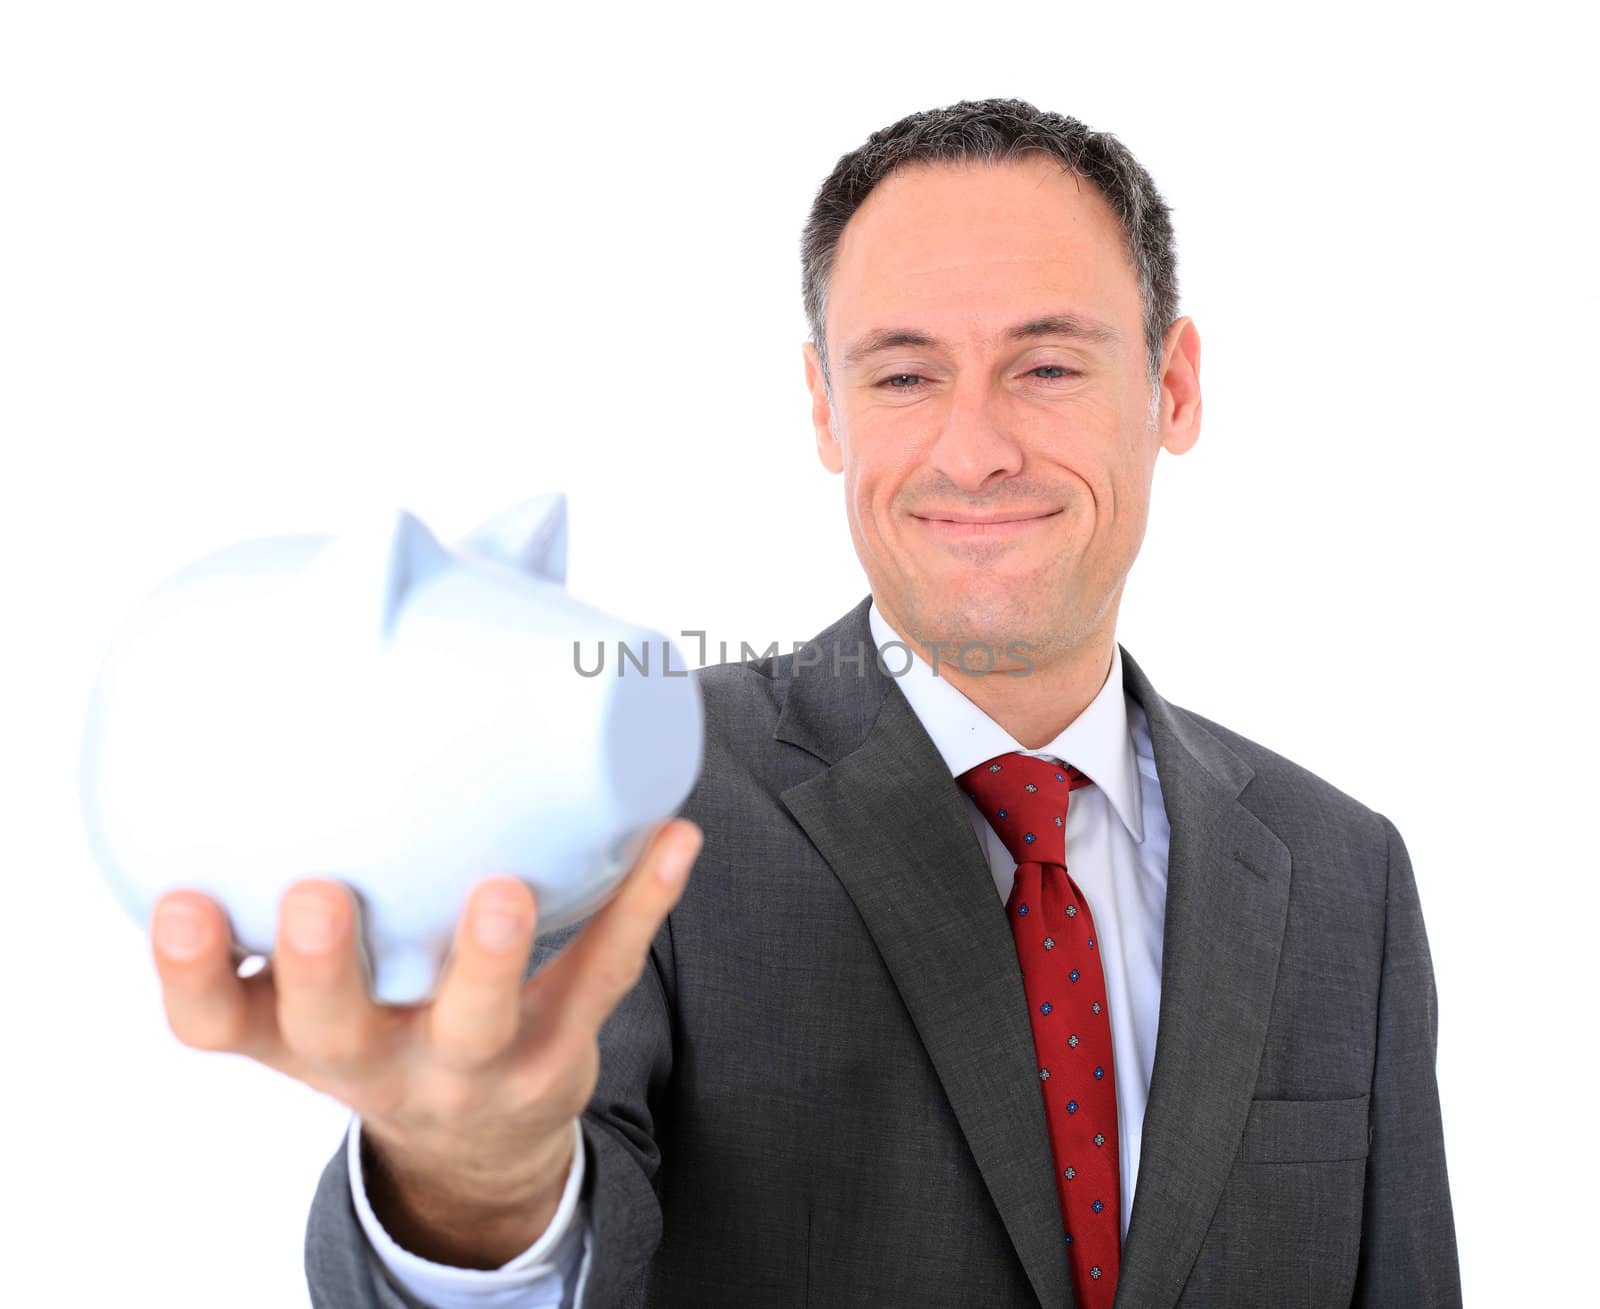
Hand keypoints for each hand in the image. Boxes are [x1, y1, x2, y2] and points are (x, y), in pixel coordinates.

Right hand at [147, 818, 702, 1262]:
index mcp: (299, 1037)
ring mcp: (473, 1064)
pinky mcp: (560, 1044)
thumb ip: (290, 897)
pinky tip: (672, 839)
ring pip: (478, 1021)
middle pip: (339, 1032)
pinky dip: (641, 904)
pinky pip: (603, 975)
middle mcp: (376, 1060)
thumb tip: (289, 717)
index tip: (182, 903)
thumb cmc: (382, 1025)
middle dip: (324, 970)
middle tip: (318, 899)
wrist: (478, 1143)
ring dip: (488, 956)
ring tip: (501, 890)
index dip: (189, 973)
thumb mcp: (313, 991)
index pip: (217, 1024)